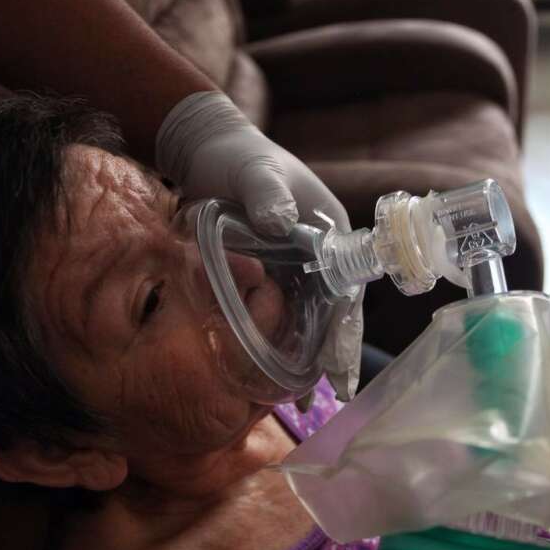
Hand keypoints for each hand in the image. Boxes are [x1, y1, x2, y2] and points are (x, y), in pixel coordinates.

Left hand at [156, 91, 360, 400]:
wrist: (203, 150)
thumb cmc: (235, 157)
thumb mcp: (252, 172)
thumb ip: (266, 195)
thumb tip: (279, 224)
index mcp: (330, 230)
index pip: (346, 288)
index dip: (344, 329)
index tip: (338, 366)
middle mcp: (319, 253)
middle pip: (329, 311)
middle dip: (327, 354)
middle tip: (321, 398)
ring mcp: (292, 266)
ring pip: (304, 317)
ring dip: (302, 353)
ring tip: (297, 399)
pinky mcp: (266, 273)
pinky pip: (276, 312)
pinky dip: (275, 340)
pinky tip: (266, 373)